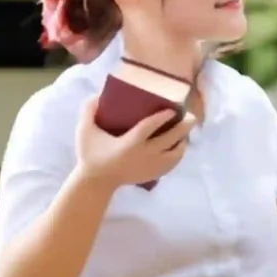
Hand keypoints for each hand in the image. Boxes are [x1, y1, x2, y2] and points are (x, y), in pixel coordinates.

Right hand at [73, 99, 189, 191]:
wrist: (97, 181)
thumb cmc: (91, 154)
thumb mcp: (84, 130)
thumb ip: (89, 110)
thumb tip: (98, 95)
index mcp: (129, 143)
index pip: (150, 128)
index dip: (162, 117)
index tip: (173, 109)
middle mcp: (144, 155)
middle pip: (169, 140)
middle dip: (183, 127)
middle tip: (192, 117)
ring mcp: (151, 166)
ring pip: (175, 153)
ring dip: (183, 141)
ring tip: (186, 130)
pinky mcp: (154, 174)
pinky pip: (173, 163)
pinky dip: (179, 153)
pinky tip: (180, 145)